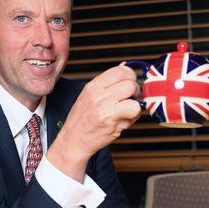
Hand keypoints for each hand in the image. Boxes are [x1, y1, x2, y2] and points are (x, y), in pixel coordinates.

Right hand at [47, 63, 139, 180]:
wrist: (73, 141)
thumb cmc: (82, 122)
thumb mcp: (90, 97)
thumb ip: (108, 83)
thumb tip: (124, 66)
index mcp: (93, 86)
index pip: (120, 70)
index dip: (130, 77)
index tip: (129, 87)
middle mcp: (97, 93)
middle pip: (129, 80)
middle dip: (135, 90)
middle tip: (130, 100)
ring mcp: (104, 105)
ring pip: (133, 91)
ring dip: (135, 102)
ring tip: (126, 111)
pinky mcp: (110, 118)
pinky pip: (134, 109)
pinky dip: (134, 115)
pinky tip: (124, 120)